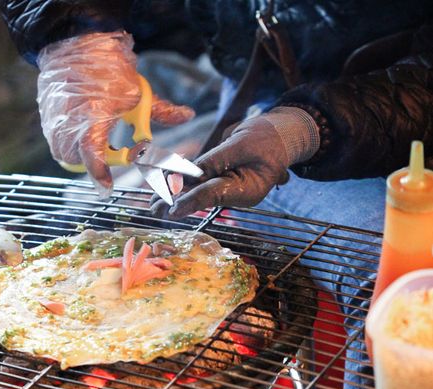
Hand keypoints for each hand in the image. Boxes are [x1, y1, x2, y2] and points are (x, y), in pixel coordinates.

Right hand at [37, 32, 194, 196]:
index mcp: (92, 117)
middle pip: (80, 161)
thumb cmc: (109, 69)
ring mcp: (54, 122)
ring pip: (66, 155)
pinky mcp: (46, 119)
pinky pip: (57, 143)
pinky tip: (84, 125)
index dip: (100, 174)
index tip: (107, 188)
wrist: (75, 44)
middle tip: (114, 148)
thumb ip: (162, 111)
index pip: (92, 155)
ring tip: (99, 134)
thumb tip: (188, 115)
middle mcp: (68, 122)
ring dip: (83, 153)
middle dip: (98, 161)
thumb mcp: (139, 92)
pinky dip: (71, 142)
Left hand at [151, 107, 319, 217]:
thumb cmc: (268, 137)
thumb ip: (217, 158)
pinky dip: (181, 183)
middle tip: (153, 210)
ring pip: (197, 191)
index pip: (214, 194)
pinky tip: (164, 185)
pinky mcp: (221, 179)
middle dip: (176, 202)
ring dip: (174, 195)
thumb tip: (191, 170)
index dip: (191, 200)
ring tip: (152, 204)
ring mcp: (229, 187)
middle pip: (202, 197)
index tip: (172, 208)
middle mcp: (236, 194)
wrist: (280, 136)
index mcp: (248, 191)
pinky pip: (198, 182)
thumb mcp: (242, 143)